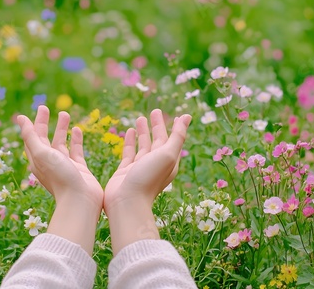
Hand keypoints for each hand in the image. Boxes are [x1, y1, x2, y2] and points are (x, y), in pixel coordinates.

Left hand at [16, 105, 102, 254]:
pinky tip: (77, 129)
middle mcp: (49, 162)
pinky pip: (75, 150)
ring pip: (60, 143)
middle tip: (45, 107)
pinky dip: (75, 139)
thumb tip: (20, 118)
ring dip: (60, 128)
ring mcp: (64, 165)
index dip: (32, 123)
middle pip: (44, 138)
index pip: (32, 138)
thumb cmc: (59, 177)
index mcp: (37, 160)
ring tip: (64, 114)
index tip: (35, 110)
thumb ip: (31, 136)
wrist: (80, 200)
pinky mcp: (78, 168)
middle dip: (44, 123)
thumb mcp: (41, 154)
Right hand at [104, 109, 190, 253]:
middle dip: (158, 126)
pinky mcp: (126, 171)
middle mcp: (156, 165)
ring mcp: (140, 168)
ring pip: (143, 146)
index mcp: (169, 162)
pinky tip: (129, 132)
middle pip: (159, 141)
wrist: (127, 202)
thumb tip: (187, 116)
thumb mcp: (168, 154)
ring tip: (140, 118)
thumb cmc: (149, 178)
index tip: (178, 115)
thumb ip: (177, 136)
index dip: (176, 127)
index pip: (174, 140)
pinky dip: (130, 141)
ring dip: (143, 132)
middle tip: (155, 111)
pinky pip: (129, 152)